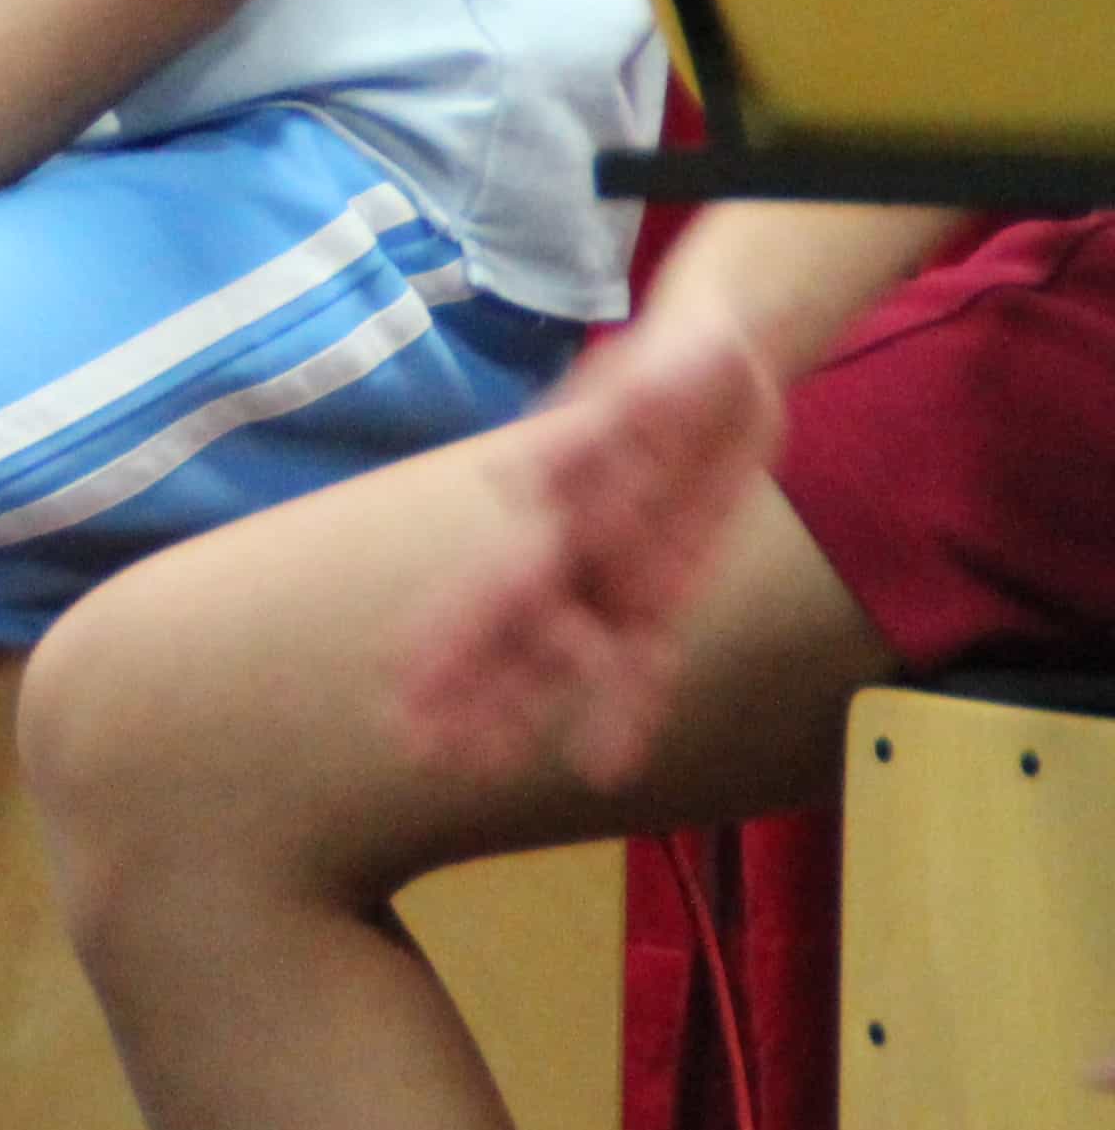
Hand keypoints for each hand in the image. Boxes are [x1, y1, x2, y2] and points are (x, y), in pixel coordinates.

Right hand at [398, 305, 781, 784]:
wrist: (728, 360)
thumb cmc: (674, 359)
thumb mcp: (648, 383)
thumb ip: (602, 430)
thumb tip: (520, 480)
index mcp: (560, 505)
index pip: (496, 586)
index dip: (452, 638)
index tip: (401, 683)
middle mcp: (575, 547)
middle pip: (515, 635)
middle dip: (468, 691)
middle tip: (419, 751)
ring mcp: (618, 572)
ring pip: (562, 659)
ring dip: (523, 711)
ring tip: (483, 769)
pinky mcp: (668, 586)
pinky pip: (645, 657)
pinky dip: (625, 708)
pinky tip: (604, 763)